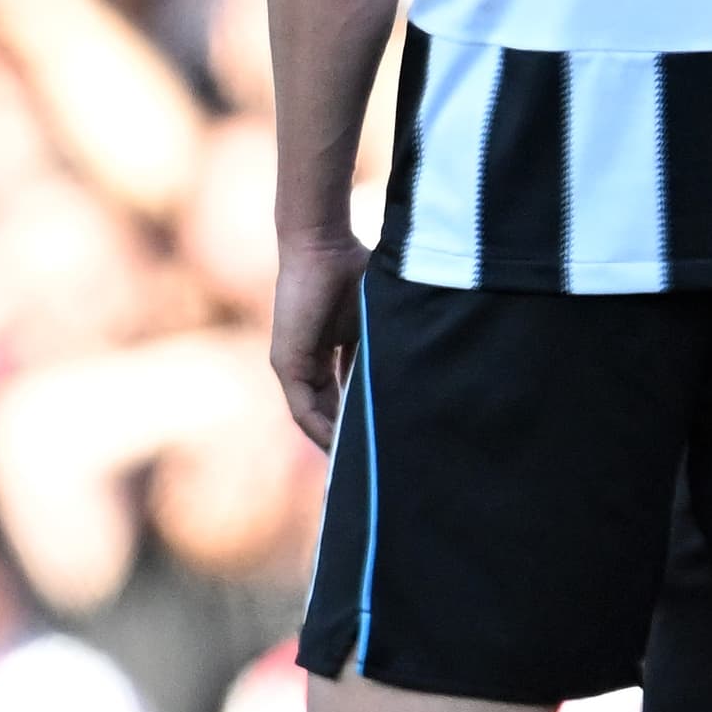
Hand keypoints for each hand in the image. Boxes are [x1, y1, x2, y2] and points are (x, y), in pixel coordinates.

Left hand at [267, 235, 369, 451]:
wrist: (323, 245)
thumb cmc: (354, 267)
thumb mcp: (377, 317)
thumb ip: (387, 343)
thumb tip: (424, 367)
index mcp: (330, 351)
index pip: (344, 397)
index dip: (361, 421)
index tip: (385, 441)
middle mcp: (308, 362)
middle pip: (329, 412)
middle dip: (350, 439)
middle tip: (375, 465)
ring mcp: (295, 365)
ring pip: (315, 416)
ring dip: (336, 442)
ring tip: (361, 466)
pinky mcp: (288, 363)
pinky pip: (303, 408)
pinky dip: (321, 429)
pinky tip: (341, 448)